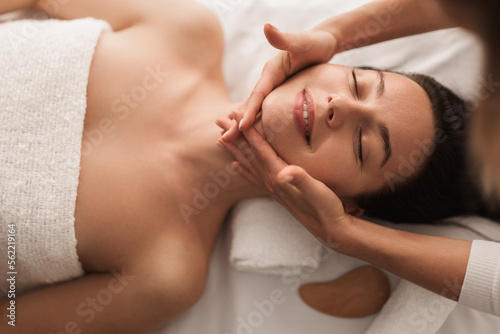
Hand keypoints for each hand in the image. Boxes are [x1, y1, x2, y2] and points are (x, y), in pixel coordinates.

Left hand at [216, 112, 352, 244]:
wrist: (329, 230)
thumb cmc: (325, 207)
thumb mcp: (316, 190)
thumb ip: (300, 179)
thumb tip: (284, 173)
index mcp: (278, 175)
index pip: (258, 148)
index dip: (246, 130)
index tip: (234, 114)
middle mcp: (271, 181)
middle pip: (247, 154)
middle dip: (233, 137)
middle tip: (218, 120)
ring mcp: (272, 188)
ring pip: (248, 164)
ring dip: (234, 151)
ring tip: (220, 140)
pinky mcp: (277, 193)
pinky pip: (255, 177)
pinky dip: (244, 170)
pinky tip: (236, 166)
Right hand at [223, 23, 337, 141]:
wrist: (324, 41)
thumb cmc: (316, 42)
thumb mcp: (301, 41)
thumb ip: (284, 38)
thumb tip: (266, 27)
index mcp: (271, 71)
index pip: (258, 94)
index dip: (249, 111)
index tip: (241, 127)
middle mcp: (268, 80)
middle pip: (251, 104)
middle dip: (237, 123)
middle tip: (223, 140)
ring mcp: (273, 87)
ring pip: (256, 109)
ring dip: (243, 124)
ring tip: (231, 141)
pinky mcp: (279, 92)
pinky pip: (266, 110)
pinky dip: (257, 121)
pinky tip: (253, 134)